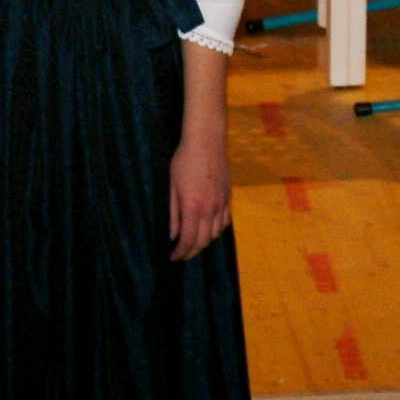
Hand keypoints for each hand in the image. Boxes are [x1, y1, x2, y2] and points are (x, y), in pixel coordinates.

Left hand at [166, 132, 230, 260]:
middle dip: (191, 252)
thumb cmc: (183, 161)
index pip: (188, 240)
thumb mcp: (171, 186)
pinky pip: (224, 222)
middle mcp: (210, 209)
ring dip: (204, 243)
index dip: (180, 252)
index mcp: (193, 207)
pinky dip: (215, 231)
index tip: (173, 257)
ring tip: (193, 243)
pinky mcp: (228, 197)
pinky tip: (208, 229)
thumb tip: (172, 235)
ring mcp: (221, 203)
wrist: (206, 142)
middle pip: (203, 241)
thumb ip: (172, 214)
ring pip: (215, 234)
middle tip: (181, 255)